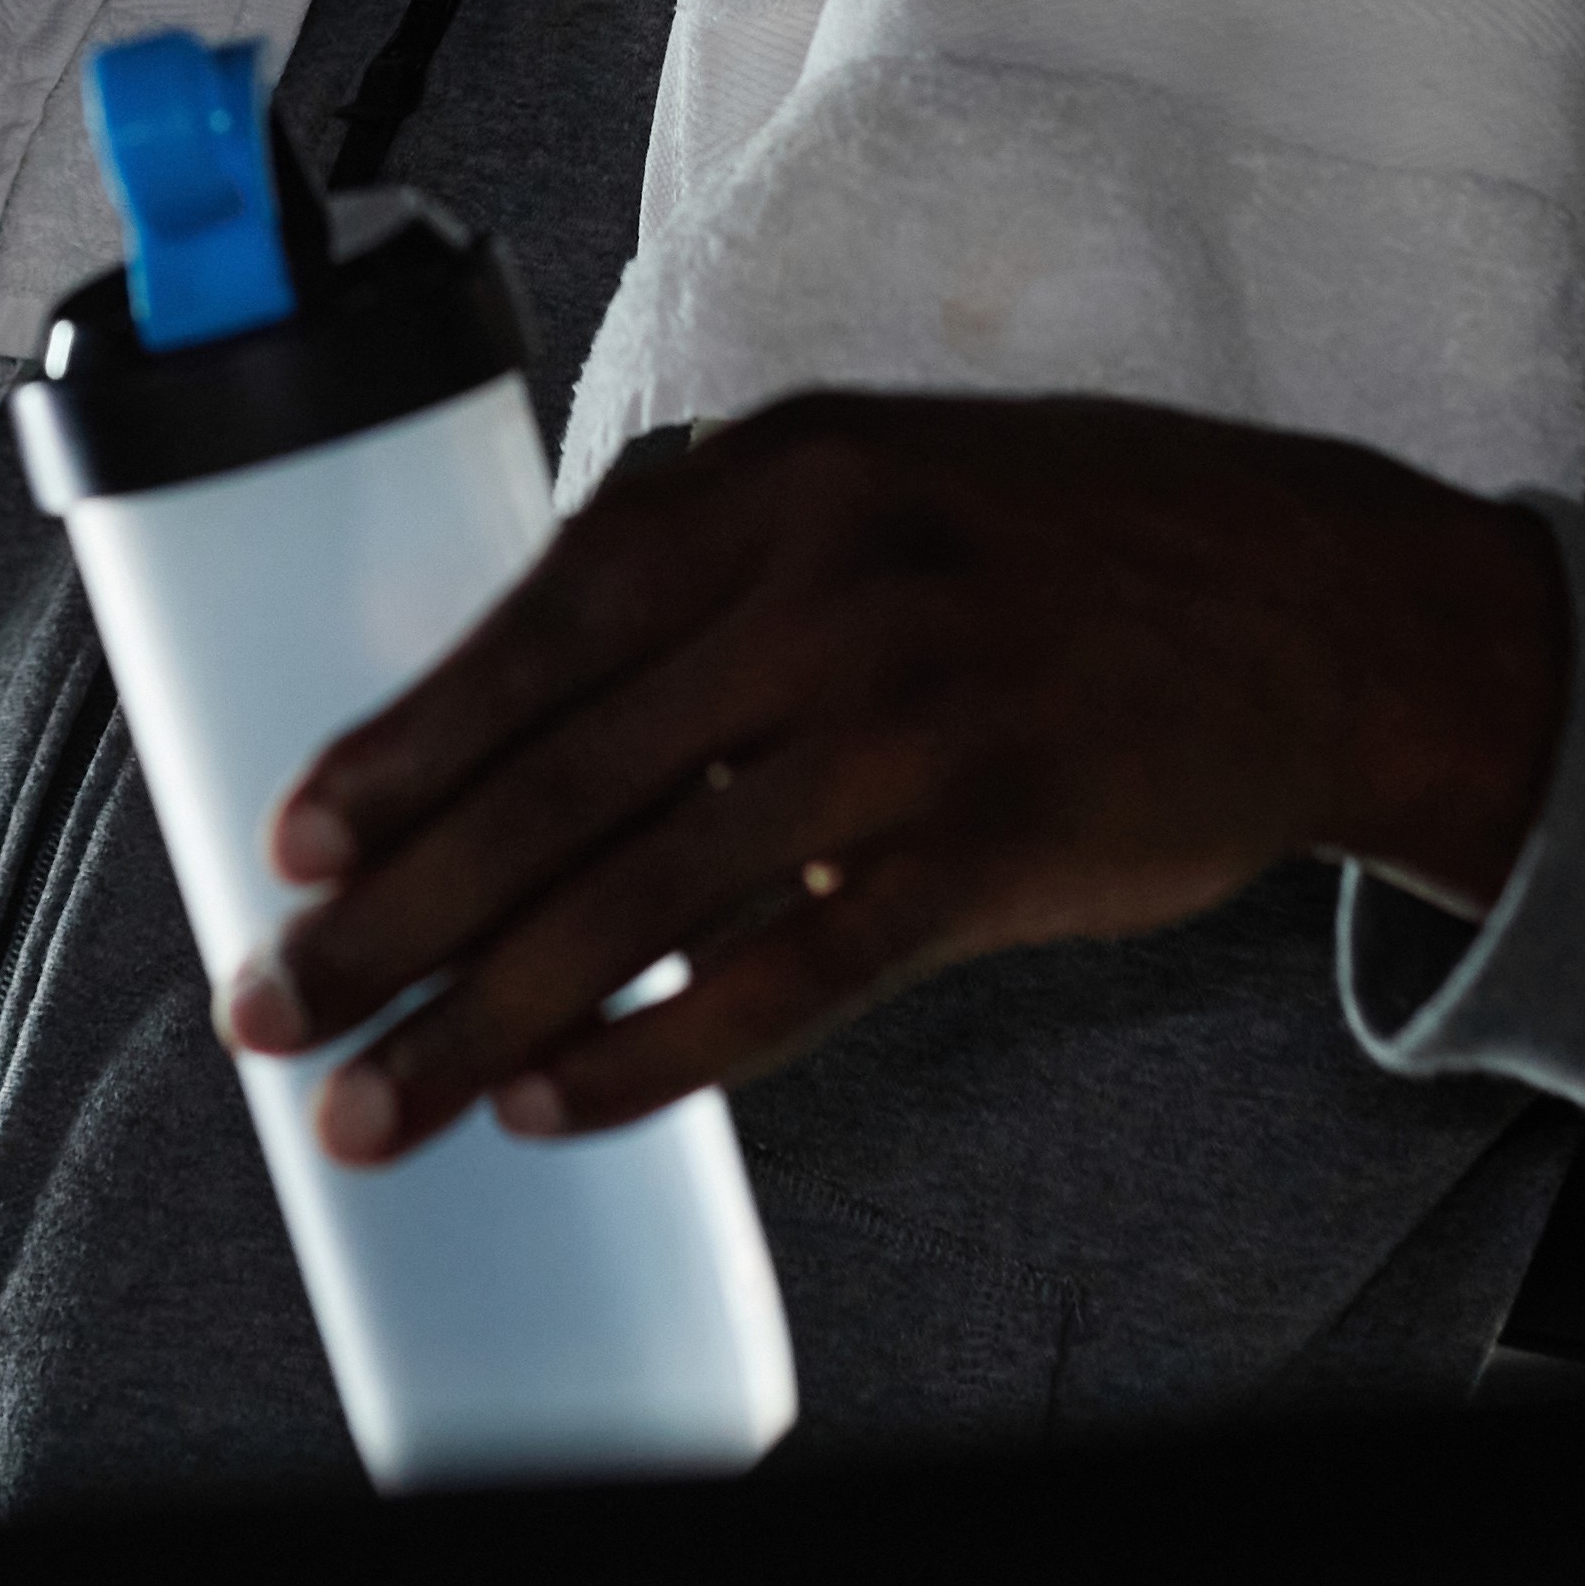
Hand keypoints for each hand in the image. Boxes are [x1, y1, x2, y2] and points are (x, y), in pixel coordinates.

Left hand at [212, 392, 1566, 1161]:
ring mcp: (911, 722)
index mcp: (773, 478)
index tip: (288, 848)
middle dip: (390, 909)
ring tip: (371, 1107)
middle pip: (559, 778)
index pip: (539, 628)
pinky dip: (652, 1055)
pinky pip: (783, 980)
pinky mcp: (989, 849)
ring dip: (480, 1018)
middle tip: (272, 1011)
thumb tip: (508, 697)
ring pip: (641, 896)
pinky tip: (552, 1105)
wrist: (1312, 606)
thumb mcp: (872, 481)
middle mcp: (827, 586)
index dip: (402, 750)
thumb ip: (708, 561)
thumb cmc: (1060, 549)